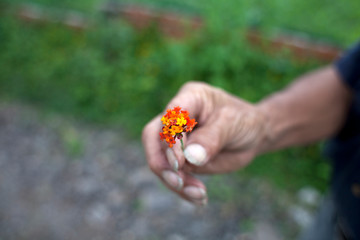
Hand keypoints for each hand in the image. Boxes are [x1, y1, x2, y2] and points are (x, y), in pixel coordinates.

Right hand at [142, 82, 267, 204]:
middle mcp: (177, 118)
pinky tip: (199, 198)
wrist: (254, 135)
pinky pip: (174, 174)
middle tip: (179, 183)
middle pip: (153, 138)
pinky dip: (183, 189)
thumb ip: (211, 139)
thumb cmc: (244, 121)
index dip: (169, 140)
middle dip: (163, 163)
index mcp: (189, 98)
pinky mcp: (181, 158)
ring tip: (198, 194)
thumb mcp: (232, 124)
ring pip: (161, 161)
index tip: (179, 163)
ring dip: (174, 181)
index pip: (169, 117)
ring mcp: (177, 139)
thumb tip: (190, 158)